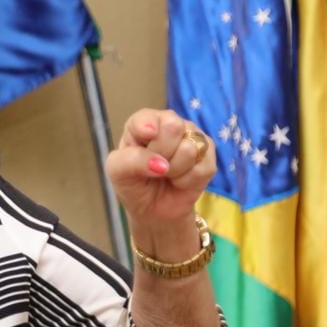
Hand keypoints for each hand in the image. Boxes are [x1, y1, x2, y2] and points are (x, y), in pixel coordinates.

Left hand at [106, 109, 215, 239]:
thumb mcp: (117, 171)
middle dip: (161, 153)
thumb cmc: (133, 183)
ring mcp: (192, 138)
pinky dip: (187, 181)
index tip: (147, 136)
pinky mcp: (208, 158)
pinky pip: (202, 168)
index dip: (147, 126)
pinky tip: (179, 181)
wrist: (152, 209)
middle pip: (172, 127)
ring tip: (166, 174)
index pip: (147, 117)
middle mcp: (170, 124)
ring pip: (189, 149)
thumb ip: (132, 160)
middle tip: (154, 166)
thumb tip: (161, 164)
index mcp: (144, 122)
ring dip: (174, 170)